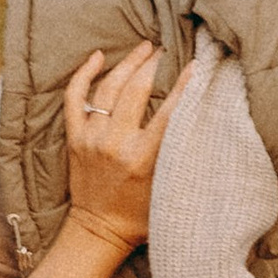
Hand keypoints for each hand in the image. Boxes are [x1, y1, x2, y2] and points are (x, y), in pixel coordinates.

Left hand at [61, 44, 184, 251]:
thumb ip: (179, 157)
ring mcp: (91, 137)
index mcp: (142, 158)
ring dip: (128, 63)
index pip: (168, 112)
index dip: (185, 85)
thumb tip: (202, 122)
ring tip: (145, 47)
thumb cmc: (140, 215)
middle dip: (154, 64)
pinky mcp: (74, 137)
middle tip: (167, 50)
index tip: (198, 65)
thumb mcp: (168, 189)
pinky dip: (85, 74)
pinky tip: (98, 56)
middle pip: (136, 90)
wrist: (98, 231)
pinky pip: (74, 97)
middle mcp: (114, 143)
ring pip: (108, 88)